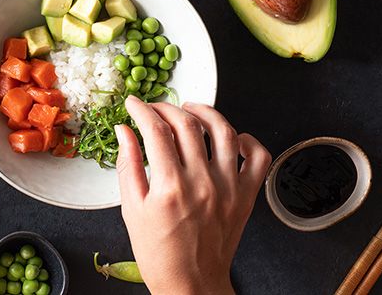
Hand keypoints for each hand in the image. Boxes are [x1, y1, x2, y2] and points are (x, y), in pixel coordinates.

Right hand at [116, 97, 270, 294]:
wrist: (191, 284)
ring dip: (206, 112)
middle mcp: (202, 183)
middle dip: (167, 108)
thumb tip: (125, 129)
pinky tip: (230, 137)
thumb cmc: (158, 252)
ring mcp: (229, 188)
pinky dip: (247, 140)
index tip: (134, 104)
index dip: (143, 110)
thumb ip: (129, 165)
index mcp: (170, 187)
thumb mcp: (132, 209)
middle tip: (155, 108)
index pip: (157, 131)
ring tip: (190, 109)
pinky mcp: (247, 196)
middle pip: (188, 125)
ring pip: (224, 131)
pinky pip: (257, 157)